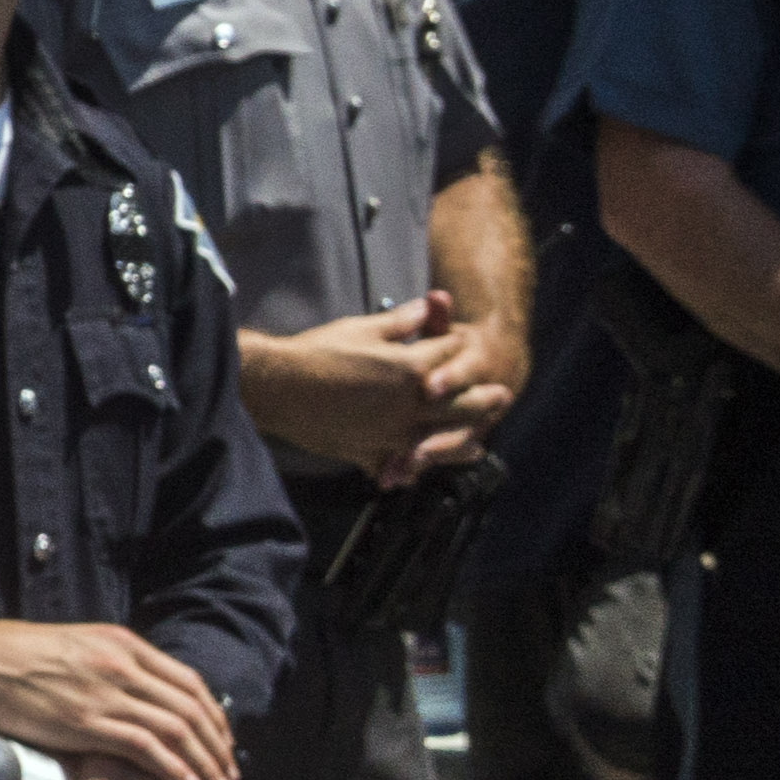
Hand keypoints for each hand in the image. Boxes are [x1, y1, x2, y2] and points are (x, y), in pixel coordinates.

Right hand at [0, 615, 242, 779]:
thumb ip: (105, 664)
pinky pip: (144, 747)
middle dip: (218, 747)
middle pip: (191, 708)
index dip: (213, 716)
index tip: (222, 742)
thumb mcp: (72, 646)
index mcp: (122, 644)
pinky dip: (172, 768)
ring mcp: (106, 693)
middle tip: (229, 775)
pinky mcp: (86, 722)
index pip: (188, 681)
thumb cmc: (11, 655)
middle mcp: (123, 665)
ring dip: (204, 764)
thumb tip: (125, 690)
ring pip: (176, 730)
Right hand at [240, 293, 516, 483]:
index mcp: (410, 367)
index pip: (448, 354)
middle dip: (483, 398)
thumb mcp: (362, 328)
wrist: (278, 386)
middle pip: (460, 403)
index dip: (458, 344)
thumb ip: (400, 321)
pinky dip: (411, 468)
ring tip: (478, 446)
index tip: (467, 341)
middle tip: (501, 396)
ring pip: (439, 439)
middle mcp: (409, 404)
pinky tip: (420, 472)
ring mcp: (392, 431)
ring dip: (463, 442)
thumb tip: (426, 308)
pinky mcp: (370, 450)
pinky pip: (398, 463)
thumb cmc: (318, 352)